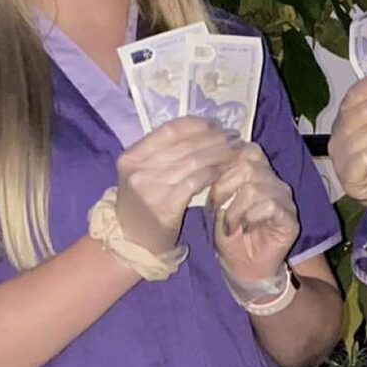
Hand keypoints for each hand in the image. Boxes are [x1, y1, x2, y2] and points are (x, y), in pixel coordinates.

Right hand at [114, 118, 238, 255]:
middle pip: (185, 145)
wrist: (131, 241)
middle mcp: (138, 169)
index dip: (196, 124)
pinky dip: (213, 173)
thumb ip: (163, 154)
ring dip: (219, 154)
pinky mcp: (165, 205)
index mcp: (132, 156)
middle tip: (234, 136)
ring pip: (193, 161)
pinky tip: (223, 171)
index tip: (216, 124)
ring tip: (235, 150)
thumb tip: (202, 131)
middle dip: (214, 138)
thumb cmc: (141, 204)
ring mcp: (151, 187)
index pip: (169, 130)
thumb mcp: (142, 174)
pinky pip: (195, 182)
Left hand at [208, 143, 298, 284]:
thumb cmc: (231, 235)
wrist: (245, 268)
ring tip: (228, 224)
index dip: (224, 162)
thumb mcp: (218, 205)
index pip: (246, 150)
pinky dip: (250, 217)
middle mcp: (274, 181)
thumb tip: (208, 165)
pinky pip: (269, 206)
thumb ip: (219, 182)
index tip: (206, 182)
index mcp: (257, 172)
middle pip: (248, 166)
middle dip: (223, 186)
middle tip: (214, 207)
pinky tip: (244, 228)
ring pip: (255, 188)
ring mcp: (284, 199)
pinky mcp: (290, 218)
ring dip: (234, 208)